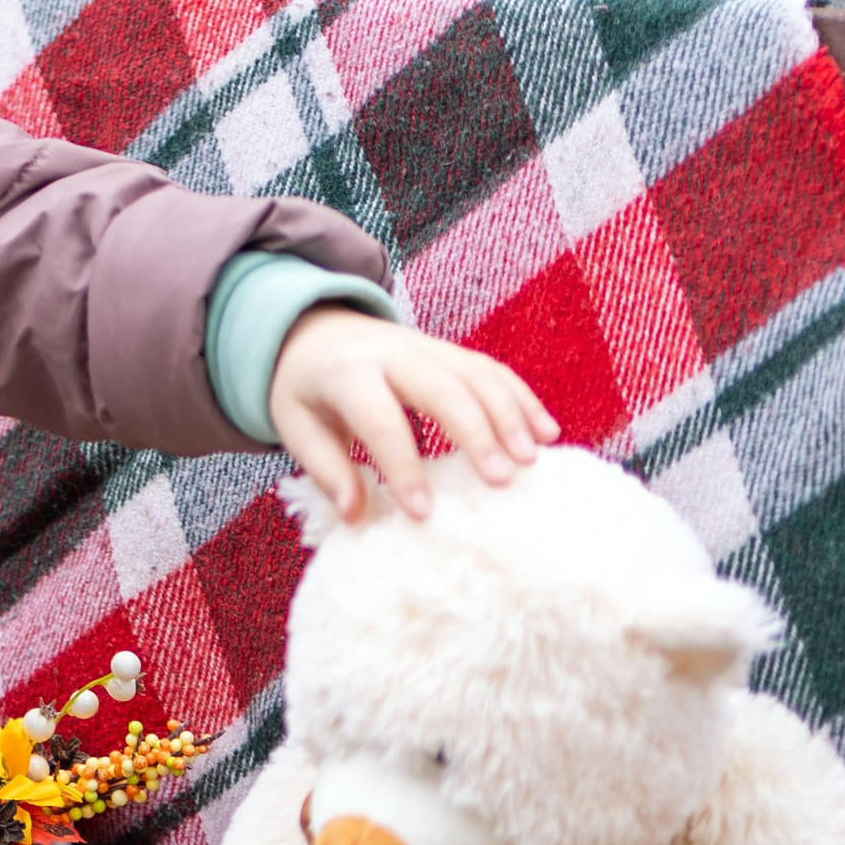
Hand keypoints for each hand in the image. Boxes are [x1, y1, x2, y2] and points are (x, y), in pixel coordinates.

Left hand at [267, 307, 555, 525]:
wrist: (315, 329)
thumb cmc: (308, 389)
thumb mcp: (297, 426)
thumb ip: (326, 469)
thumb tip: (356, 515)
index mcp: (347, 373)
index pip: (381, 420)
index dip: (403, 467)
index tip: (423, 513)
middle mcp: (393, 352)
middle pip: (443, 388)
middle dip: (476, 433)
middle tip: (501, 480)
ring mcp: (428, 346)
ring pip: (478, 374)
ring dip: (510, 415)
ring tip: (531, 460)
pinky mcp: (451, 351)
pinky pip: (493, 370)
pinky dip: (522, 400)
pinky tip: (546, 433)